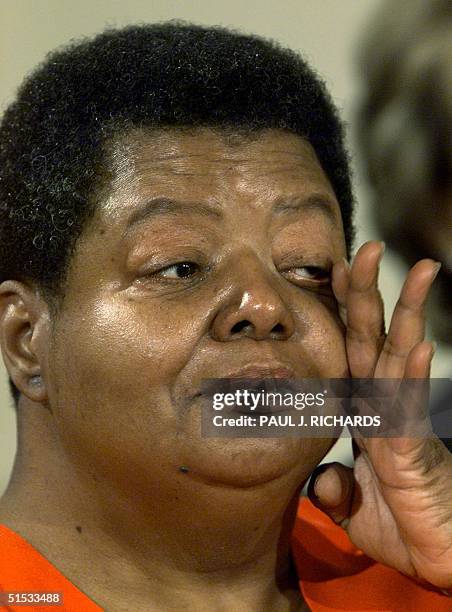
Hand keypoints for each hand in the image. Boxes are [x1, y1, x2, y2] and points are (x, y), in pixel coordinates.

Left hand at [308, 241, 451, 591]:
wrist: (438, 561)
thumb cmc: (401, 526)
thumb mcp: (352, 507)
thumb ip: (333, 486)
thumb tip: (322, 479)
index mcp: (363, 411)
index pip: (349, 351)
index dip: (341, 314)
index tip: (331, 271)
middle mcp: (382, 406)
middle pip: (371, 339)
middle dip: (369, 294)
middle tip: (367, 248)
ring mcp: (400, 422)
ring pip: (399, 358)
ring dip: (405, 315)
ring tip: (417, 272)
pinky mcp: (414, 448)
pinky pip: (411, 405)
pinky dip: (414, 376)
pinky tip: (418, 345)